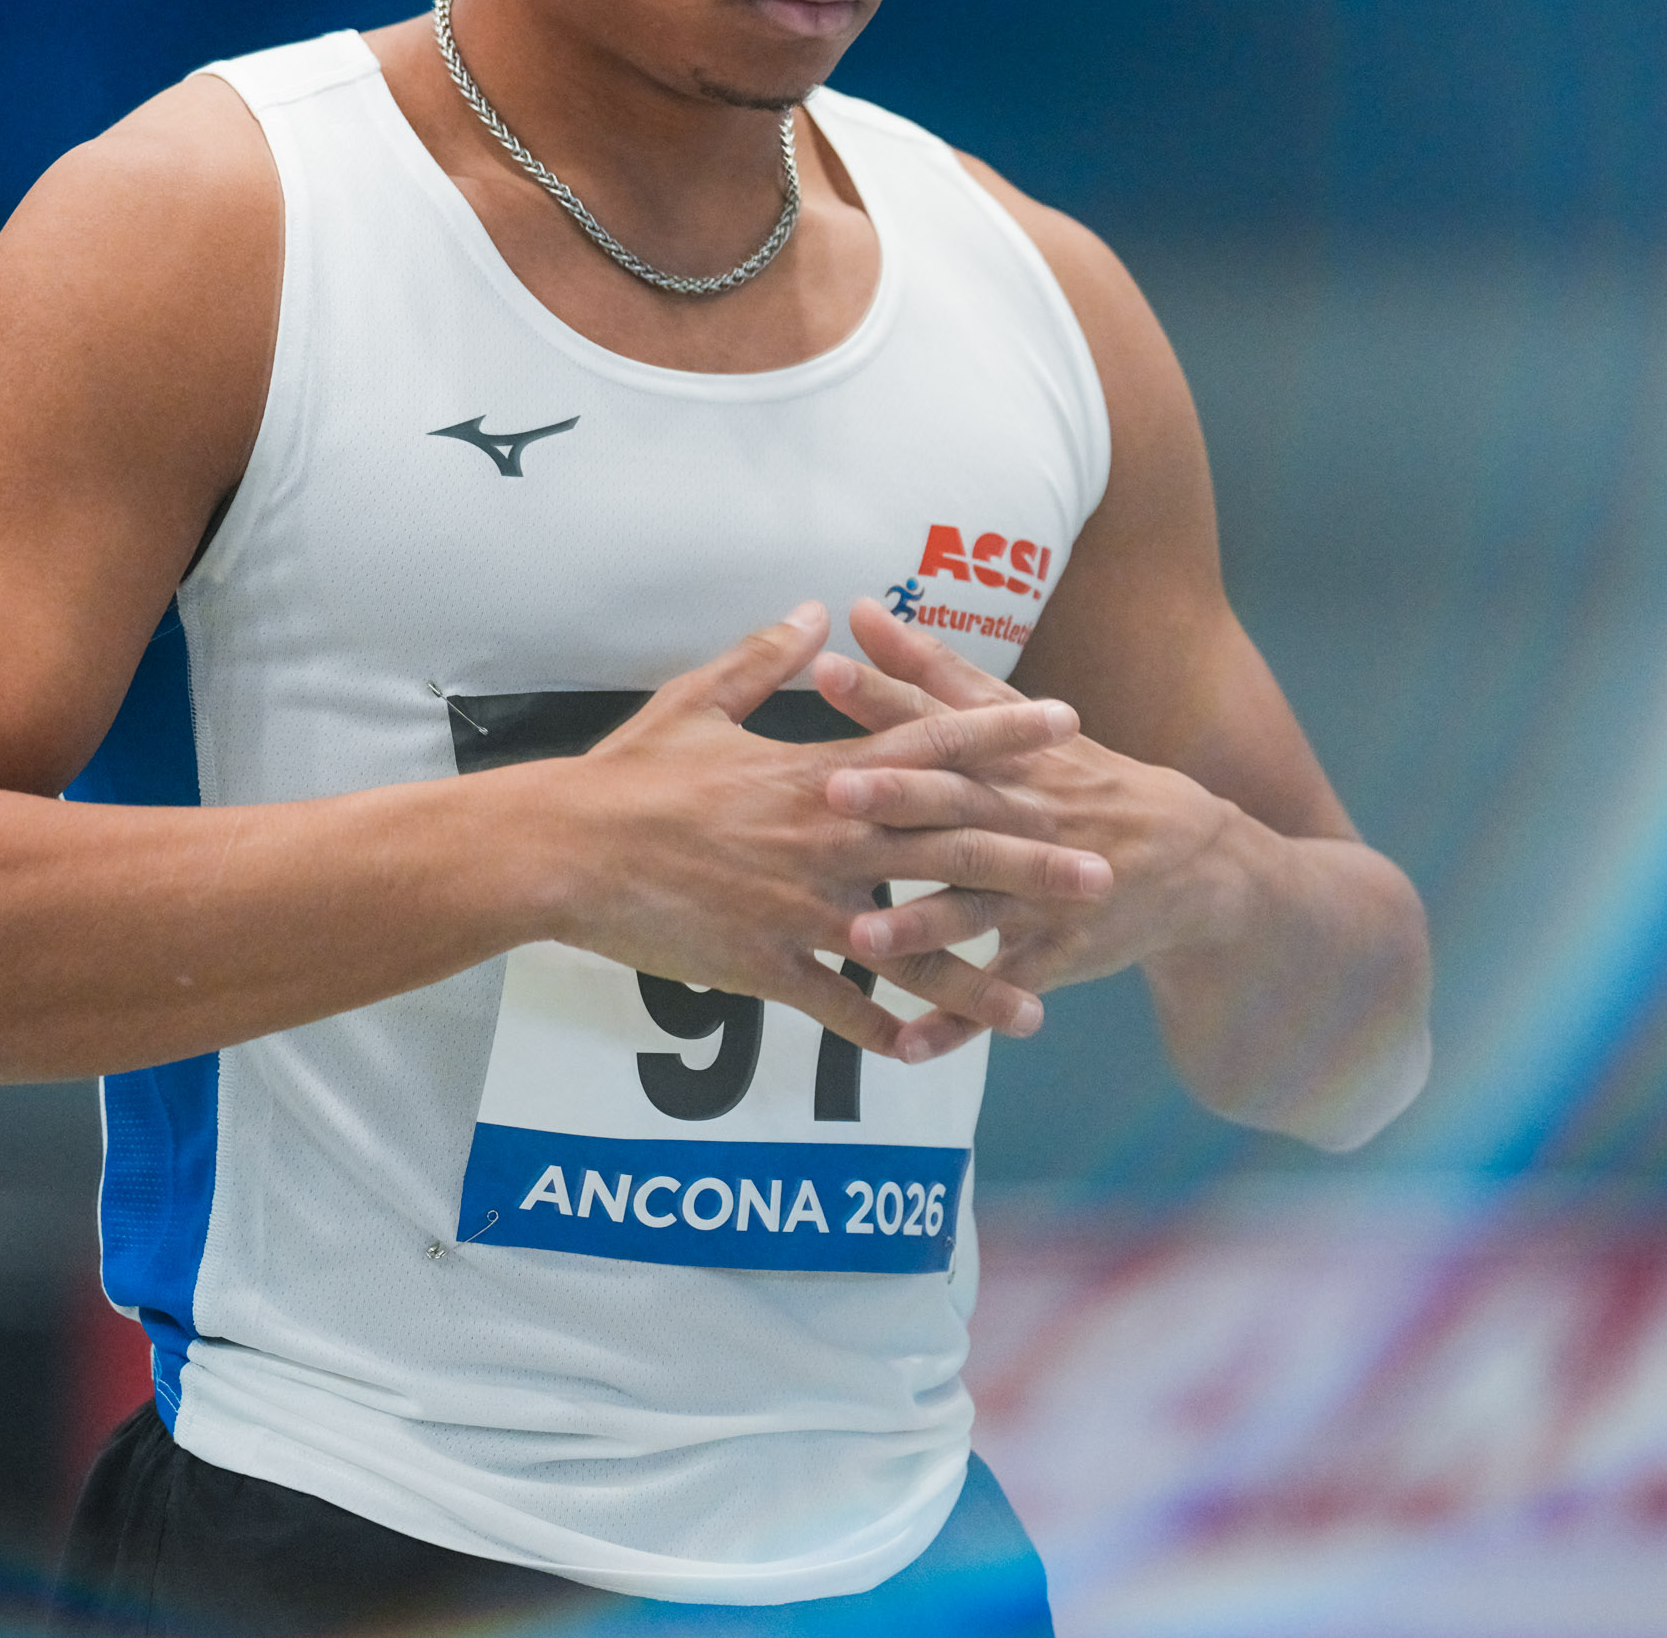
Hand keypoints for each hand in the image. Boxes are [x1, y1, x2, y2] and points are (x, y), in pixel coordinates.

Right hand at [537, 603, 1109, 1065]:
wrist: (563, 850)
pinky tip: (927, 1055)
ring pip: (914, 947)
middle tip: (1103, 874)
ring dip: (981, 978)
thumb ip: (768, 658)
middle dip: (1034, 864)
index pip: (932, 746)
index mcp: (820, 771)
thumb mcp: (698, 699)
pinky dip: (884, 1031)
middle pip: (954, 849)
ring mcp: (803, 907)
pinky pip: (840, 1005)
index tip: (1066, 724)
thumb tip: (817, 612)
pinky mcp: (767, 965)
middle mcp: (830, 838)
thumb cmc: (629, 772)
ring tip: (1040, 1007)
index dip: (1002, 734)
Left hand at [813, 598, 1250, 1030]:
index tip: (827, 674)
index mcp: (1007, 761)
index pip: (939, 722)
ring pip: (976, 910)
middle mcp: (1025, 821)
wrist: (1191, 860)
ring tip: (862, 940)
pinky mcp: (1056, 954)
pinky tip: (907, 1048)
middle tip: (832, 796)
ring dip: (921, 925)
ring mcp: (1041, 892)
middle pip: (957, 808)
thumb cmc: (1078, 778)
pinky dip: (958, 1023)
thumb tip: (859, 609)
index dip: (887, 699)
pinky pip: (1000, 993)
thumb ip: (932, 670)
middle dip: (898, 803)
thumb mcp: (1018, 721)